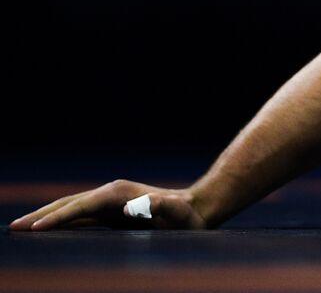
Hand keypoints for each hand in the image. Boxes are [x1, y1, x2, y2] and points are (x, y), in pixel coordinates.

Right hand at [10, 180, 208, 230]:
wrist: (197, 209)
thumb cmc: (187, 216)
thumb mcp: (178, 213)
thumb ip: (158, 207)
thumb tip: (128, 208)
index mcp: (119, 194)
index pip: (81, 206)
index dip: (58, 218)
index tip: (36, 229)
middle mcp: (111, 194)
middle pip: (68, 204)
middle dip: (41, 216)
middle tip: (14, 229)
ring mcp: (109, 202)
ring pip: (70, 208)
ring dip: (46, 218)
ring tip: (22, 229)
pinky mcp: (111, 211)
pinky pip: (79, 217)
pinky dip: (60, 222)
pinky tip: (48, 230)